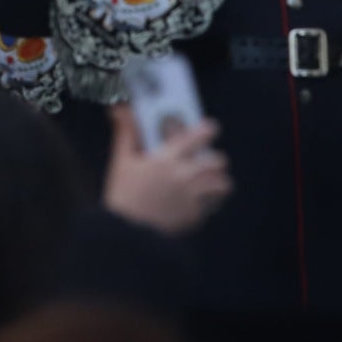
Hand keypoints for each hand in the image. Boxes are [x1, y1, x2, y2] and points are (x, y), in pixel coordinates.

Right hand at [104, 104, 231, 236]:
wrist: (126, 234)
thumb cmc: (122, 194)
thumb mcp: (121, 161)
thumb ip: (126, 132)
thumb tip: (118, 107)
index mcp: (167, 158)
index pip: (198, 136)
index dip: (209, 130)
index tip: (212, 128)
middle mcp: (184, 176)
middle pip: (217, 162)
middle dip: (216, 161)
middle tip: (210, 163)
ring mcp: (192, 197)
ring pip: (223, 185)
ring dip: (219, 182)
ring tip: (213, 185)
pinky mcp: (195, 217)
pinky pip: (212, 206)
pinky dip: (209, 204)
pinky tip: (200, 204)